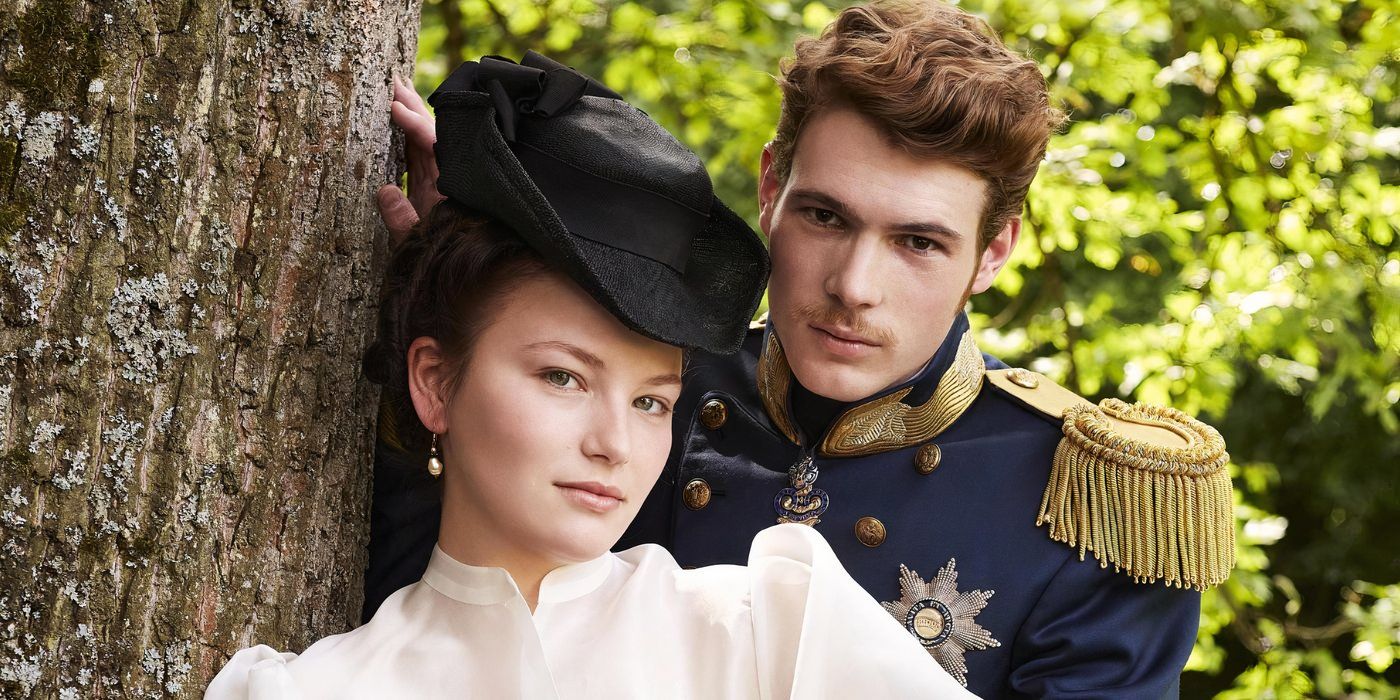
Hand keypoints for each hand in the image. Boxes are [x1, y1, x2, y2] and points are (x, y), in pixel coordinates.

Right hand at [378, 76, 443, 245]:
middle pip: (430, 133)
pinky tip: (397, 118)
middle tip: (394, 80)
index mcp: (448, 187)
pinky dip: (407, 134)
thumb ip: (402, 219)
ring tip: (395, 89)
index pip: (433, 146)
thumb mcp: (417, 242)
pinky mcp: (427, 186)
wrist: (458, 276)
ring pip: (423, 140)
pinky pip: (417, 154)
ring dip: (409, 114)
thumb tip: (385, 190)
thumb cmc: (439, 259)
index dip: (415, 125)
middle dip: (412, 107)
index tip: (397, 107)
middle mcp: (445, 178)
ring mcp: (436, 180)